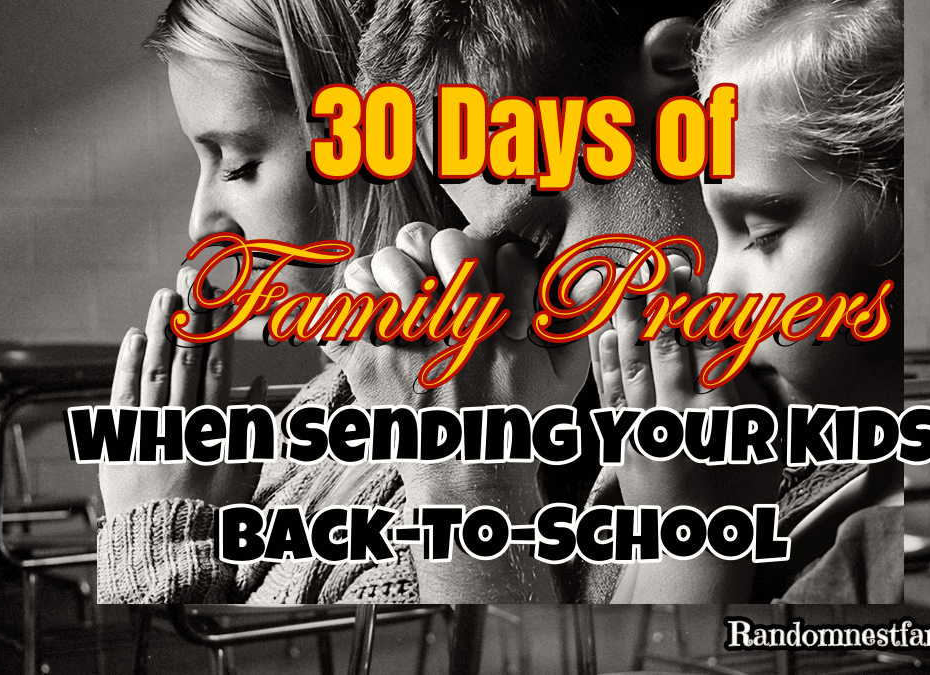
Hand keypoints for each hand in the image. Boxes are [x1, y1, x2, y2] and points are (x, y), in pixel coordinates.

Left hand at [99, 267, 263, 518]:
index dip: (217, 326)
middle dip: (189, 315)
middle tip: (192, 277)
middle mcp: (181, 422)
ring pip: (155, 369)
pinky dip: (127, 365)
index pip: (216, 364)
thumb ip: (253, 423)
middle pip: (186, 357)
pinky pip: (122, 396)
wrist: (169, 547)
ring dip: (160, 329)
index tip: (219, 295)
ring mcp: (149, 430)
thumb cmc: (213, 509)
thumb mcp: (245, 467)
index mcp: (214, 427)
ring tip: (165, 295)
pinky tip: (134, 337)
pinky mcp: (120, 441)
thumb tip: (259, 381)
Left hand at [324, 222, 574, 601]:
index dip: (487, 259)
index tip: (490, 296)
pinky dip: (341, 310)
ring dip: (385, 274)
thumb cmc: (520, 423)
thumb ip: (575, 317)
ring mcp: (397, 337)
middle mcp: (442, 316)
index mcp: (490, 311)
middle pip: (422, 239)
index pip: (481, 243)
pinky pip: (335, 314)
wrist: (474, 479)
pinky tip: (361, 319)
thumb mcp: (565, 371)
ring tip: (400, 300)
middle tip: (439, 290)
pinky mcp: (365, 364)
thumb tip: (595, 271)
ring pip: (375, 265)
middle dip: (430, 253)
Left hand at [590, 255, 778, 507]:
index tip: (689, 273)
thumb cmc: (740, 493)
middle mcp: (678, 419)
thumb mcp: (767, 444)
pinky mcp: (621, 442)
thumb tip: (746, 347)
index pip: (705, 348)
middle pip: (666, 348)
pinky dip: (607, 361)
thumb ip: (758, 395)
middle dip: (660, 301)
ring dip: (630, 320)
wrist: (695, 546)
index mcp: (720, 417)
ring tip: (626, 282)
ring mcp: (645, 430)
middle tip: (653, 262)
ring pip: (634, 364)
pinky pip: (611, 394)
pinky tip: (606, 331)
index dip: (694, 307)